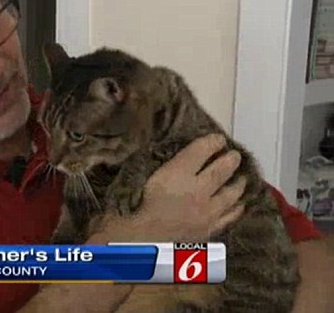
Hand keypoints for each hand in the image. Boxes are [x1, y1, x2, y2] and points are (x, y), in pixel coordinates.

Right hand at [93, 134, 246, 242]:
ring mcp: (207, 210)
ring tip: (242, 178)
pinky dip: (236, 208)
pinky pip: (229, 216)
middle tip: (235, 155)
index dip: (211, 142)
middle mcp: (197, 189)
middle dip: (230, 160)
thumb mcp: (144, 179)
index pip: (200, 152)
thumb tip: (177, 157)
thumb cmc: (136, 207)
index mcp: (177, 173)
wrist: (142, 241)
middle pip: (220, 170)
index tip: (218, 139)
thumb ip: (162, 166)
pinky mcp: (209, 228)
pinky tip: (240, 204)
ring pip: (230, 193)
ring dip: (238, 183)